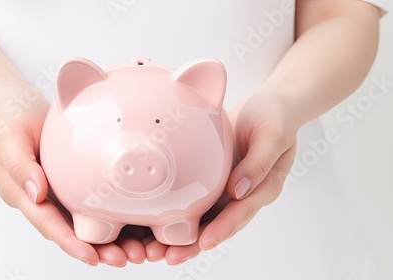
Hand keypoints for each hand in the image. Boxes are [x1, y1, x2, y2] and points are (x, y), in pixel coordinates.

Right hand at [0, 89, 146, 266]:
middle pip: (68, 230)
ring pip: (81, 222)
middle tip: (123, 258)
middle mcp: (39, 197)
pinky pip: (88, 204)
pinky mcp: (68, 183)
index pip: (46, 222)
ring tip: (134, 249)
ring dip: (106, 238)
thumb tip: (36, 191)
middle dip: (95, 248)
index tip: (90, 257)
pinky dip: (109, 217)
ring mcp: (54, 191)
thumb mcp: (9, 136)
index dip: (68, 242)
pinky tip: (132, 223)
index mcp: (21, 192)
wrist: (15, 103)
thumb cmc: (9, 117)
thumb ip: (20, 164)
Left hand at [143, 89, 298, 263]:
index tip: (205, 242)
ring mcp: (226, 189)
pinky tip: (155, 225)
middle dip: (194, 244)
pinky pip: (194, 202)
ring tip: (155, 251)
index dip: (223, 229)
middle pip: (218, 225)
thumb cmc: (273, 117)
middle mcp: (242, 194)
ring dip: (181, 237)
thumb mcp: (271, 135)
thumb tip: (240, 190)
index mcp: (262, 187)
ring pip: (203, 219)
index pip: (241, 212)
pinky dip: (176, 215)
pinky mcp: (212, 181)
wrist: (265, 107)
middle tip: (170, 257)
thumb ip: (258, 162)